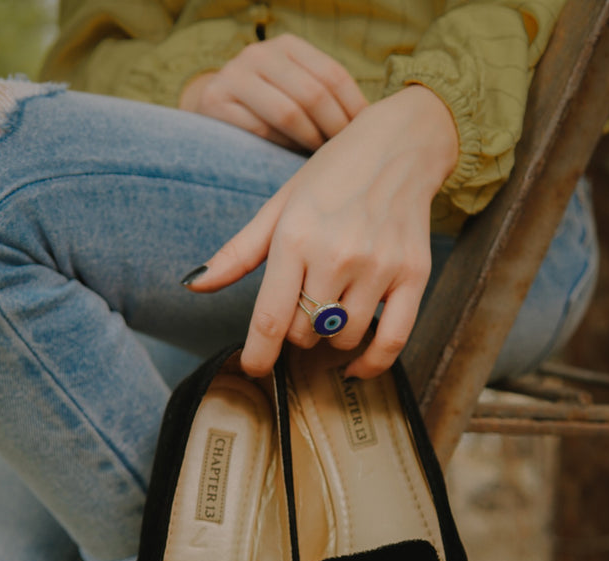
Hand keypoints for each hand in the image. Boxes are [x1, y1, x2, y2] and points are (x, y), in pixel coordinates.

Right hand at [179, 33, 367, 151]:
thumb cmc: (268, 105)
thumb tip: (374, 122)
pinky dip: (281, 146)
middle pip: (312, 94)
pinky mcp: (215, 102)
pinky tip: (291, 157)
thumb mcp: (297, 88)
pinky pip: (260, 130)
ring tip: (322, 158)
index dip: (353, 108)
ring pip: (288, 113)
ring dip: (310, 140)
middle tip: (345, 153)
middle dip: (334, 128)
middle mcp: (259, 53)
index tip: (365, 135)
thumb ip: (325, 96)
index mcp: (287, 45)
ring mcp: (234, 75)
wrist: (214, 107)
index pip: (332, 75)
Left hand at [184, 85, 458, 377]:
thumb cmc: (333, 175)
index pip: (270, 318)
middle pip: (305, 331)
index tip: (255, 367)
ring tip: (333, 308)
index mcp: (296, 237)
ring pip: (342, 337)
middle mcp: (337, 254)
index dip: (259, 354)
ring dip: (331, 336)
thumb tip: (194, 284)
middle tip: (304, 306)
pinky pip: (391, 340)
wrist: (400, 145)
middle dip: (297, 330)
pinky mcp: (414, 275)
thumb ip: (238, 252)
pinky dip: (371, 362)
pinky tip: (355, 364)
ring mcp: (379, 267)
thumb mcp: (280, 206)